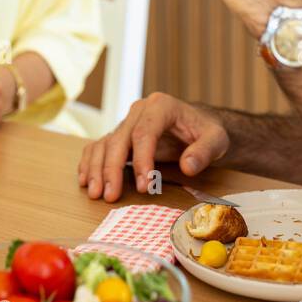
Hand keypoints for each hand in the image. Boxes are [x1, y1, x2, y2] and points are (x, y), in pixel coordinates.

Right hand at [77, 93, 229, 201]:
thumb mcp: (216, 139)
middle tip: (111, 196)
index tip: (145, 187)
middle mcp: (139, 111)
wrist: (199, 125)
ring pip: (104, 144)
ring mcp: (127, 123)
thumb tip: (187, 166)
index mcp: (160, 106)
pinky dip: (90, 162)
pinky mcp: (121, 135)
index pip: (145, 133)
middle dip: (112, 169)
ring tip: (96, 193)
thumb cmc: (206, 131)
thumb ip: (204, 151)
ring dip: (96, 169)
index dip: (142, 160)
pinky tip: (86, 180)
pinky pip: (99, 147)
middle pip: (119, 139)